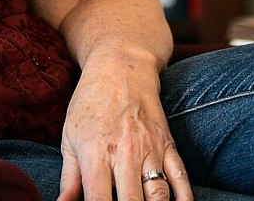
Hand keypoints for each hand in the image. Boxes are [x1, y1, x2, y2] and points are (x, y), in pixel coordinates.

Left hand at [56, 49, 191, 200]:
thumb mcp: (69, 136)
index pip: (99, 200)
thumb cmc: (90, 102)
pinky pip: (182, 179)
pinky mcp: (169, 145)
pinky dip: (184, 199)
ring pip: (159, 196)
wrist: (121, 65)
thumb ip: (69, 177)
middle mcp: (124, 152)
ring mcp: (150, 149)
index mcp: (94, 151)